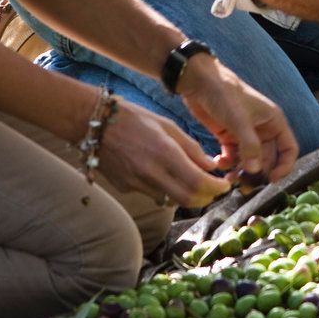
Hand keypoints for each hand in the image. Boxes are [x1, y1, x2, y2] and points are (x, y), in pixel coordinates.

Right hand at [93, 102, 232, 208]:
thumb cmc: (133, 117)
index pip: (199, 183)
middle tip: (212, 189)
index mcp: (165, 153)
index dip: (216, 188)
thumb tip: (210, 166)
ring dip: (185, 194)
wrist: (93, 122)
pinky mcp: (126, 188)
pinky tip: (161, 173)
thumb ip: (191, 148)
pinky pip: (152, 194)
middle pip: (188, 200)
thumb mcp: (167, 125)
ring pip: (170, 200)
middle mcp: (152, 173)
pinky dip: (164, 188)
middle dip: (205, 197)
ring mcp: (137, 184)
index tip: (224, 185)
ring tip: (188, 179)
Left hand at [177, 53, 299, 184]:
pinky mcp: (229, 136)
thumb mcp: (240, 120)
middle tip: (244, 186)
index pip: (289, 149)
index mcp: (274, 122)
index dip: (284, 166)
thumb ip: (250, 146)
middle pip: (267, 159)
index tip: (271, 179)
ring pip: (249, 160)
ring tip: (228, 179)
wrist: (199, 82)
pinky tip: (218, 164)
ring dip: (241, 171)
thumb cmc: (225, 95)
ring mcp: (245, 134)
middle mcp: (263, 129)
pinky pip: (233, 156)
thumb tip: (256, 171)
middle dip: (257, 173)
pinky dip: (227, 163)